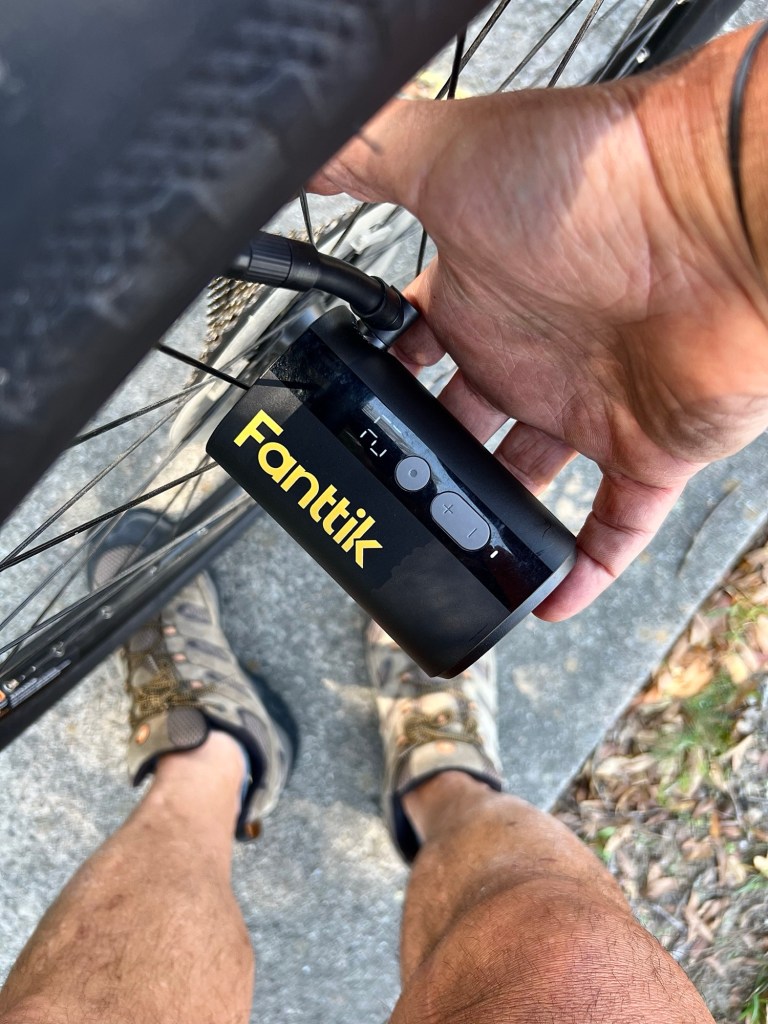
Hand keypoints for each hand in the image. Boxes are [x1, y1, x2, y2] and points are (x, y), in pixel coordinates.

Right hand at [310, 27, 767, 619]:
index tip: (338, 419)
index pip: (413, 348)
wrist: (719, 214)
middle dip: (422, 461)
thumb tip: (281, 150)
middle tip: (380, 499)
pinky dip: (581, 567)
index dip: (376, 382)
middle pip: (462, 425)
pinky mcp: (648, 448)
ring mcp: (589, 403)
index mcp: (479, 294)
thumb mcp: (448, 157)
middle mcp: (531, 351)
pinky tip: (543, 602)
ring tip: (443, 558)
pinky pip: (613, 527)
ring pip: (529, 481)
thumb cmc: (592, 178)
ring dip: (490, 518)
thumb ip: (363, 155)